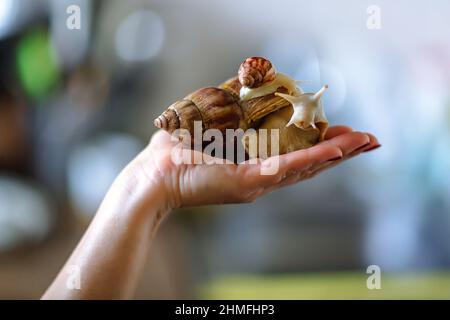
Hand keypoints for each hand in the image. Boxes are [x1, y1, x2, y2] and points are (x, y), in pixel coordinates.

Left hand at [130, 126, 379, 208]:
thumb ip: (232, 102)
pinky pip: (286, 169)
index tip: (346, 132)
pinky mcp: (247, 183)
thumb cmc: (178, 149)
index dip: (323, 143)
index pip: (297, 153)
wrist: (154, 173)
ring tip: (364, 142)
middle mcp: (262, 176)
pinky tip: (335, 150)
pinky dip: (313, 159)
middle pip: (310, 162)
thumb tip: (246, 77)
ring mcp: (257, 182)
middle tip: (370, 140)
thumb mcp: (212, 118)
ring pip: (305, 166)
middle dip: (341, 150)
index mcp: (255, 162)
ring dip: (336, 154)